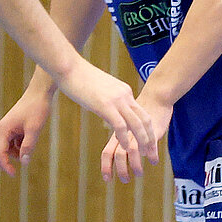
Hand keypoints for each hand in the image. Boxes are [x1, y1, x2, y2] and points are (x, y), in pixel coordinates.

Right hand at [0, 87, 52, 175]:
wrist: (40, 93)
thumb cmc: (37, 109)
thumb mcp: (34, 130)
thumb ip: (28, 146)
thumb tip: (24, 162)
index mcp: (3, 130)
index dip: (5, 164)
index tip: (13, 174)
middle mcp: (2, 129)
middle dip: (1, 161)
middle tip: (12, 171)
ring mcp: (7, 127)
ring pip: (3, 146)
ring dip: (11, 153)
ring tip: (26, 154)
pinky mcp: (13, 126)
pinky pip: (11, 140)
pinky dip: (17, 146)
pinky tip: (28, 145)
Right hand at [55, 59, 158, 178]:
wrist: (69, 67)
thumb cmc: (80, 77)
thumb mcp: (101, 88)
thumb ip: (109, 98)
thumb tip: (108, 108)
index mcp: (125, 91)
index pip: (141, 112)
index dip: (147, 128)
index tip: (149, 140)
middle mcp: (125, 95)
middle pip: (144, 119)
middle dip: (150, 137)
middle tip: (152, 151)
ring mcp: (116, 100)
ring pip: (136, 124)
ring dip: (141, 141)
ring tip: (143, 154)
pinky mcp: (105, 105)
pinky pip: (120, 125)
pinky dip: (125, 138)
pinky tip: (126, 148)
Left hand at [98, 91, 170, 183]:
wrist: (156, 97)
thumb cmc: (141, 112)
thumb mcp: (127, 125)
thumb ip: (123, 138)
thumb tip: (120, 153)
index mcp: (117, 134)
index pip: (107, 152)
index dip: (106, 166)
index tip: (107, 179)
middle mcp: (126, 133)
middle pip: (118, 154)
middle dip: (121, 170)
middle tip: (125, 181)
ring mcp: (138, 131)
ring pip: (132, 151)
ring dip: (135, 165)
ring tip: (140, 174)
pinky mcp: (152, 129)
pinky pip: (150, 144)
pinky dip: (152, 155)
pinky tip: (154, 161)